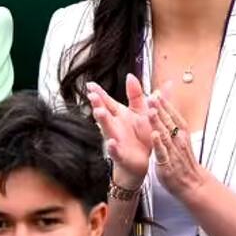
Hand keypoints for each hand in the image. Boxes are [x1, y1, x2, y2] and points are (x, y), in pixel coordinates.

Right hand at [86, 74, 154, 188]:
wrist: (144, 160)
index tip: (90, 84)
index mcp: (120, 114)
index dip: (99, 93)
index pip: (107, 101)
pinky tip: (111, 143)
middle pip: (105, 113)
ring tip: (99, 112)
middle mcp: (115, 126)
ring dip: (103, 121)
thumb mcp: (141, 111)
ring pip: (107, 129)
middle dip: (98, 104)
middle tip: (92, 96)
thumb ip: (137, 94)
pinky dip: (113, 148)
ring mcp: (116, 139)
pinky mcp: (121, 154)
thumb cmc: (141, 134)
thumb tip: (132, 75)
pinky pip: (116, 151)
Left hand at [149, 94, 207, 201]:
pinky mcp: (167, 164)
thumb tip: (167, 106)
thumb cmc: (183, 159)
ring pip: (165, 134)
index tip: (157, 92)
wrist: (192, 183)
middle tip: (152, 96)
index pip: (173, 115)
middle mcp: (178, 140)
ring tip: (151, 111)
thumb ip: (173, 122)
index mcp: (181, 132)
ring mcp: (173, 151)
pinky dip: (159, 143)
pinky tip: (154, 135)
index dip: (165, 104)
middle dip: (160, 109)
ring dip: (158, 122)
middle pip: (168, 121)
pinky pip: (162, 152)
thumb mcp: (180, 138)